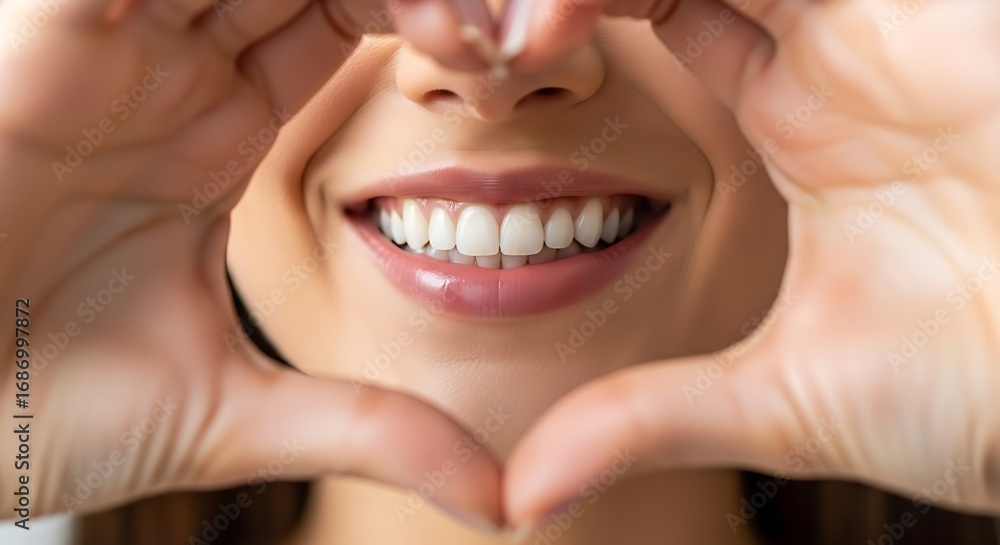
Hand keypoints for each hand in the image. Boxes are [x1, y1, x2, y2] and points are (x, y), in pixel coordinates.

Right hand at [0, 0, 501, 524]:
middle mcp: (168, 69)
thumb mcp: (237, 415)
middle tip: (510, 36)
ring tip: (461, 31)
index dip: (435, 28)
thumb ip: (374, 429)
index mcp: (213, 128)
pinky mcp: (42, 40)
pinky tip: (372, 11)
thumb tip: (502, 497)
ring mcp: (109, 45)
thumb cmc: (37, 414)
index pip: (345, 21)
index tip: (513, 75)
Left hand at [502, 0, 999, 525]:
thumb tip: (527, 493)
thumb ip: (647, 420)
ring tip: (519, 20)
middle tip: (471, 30)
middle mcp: (833, 49)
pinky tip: (585, 5)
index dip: (557, 31)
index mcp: (795, 117)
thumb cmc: (986, 388)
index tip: (470, 71)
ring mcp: (881, 15)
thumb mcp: (785, 400)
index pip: (650, 23)